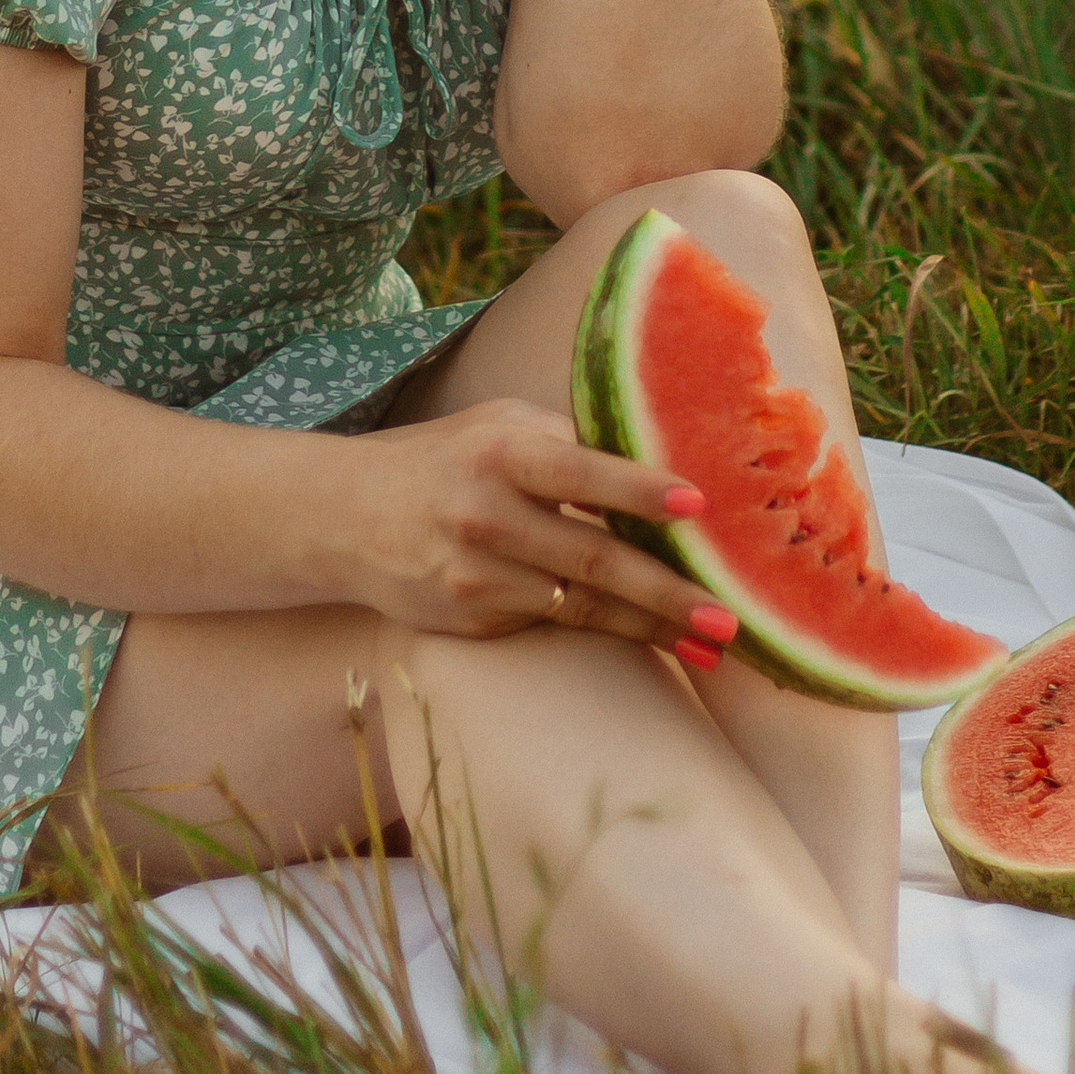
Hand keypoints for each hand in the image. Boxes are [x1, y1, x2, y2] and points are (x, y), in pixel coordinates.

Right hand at [340, 398, 739, 666]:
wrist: (345, 517)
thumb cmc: (445, 461)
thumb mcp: (498, 428)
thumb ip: (568, 442)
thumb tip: (663, 459)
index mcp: (502, 452)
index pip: (580, 470)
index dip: (638, 488)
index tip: (696, 505)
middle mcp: (488, 513)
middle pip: (594, 557)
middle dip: (667, 591)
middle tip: (728, 617)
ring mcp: (478, 573)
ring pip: (582, 604)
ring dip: (652, 627)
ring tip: (710, 645)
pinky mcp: (473, 617)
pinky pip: (555, 623)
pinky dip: (610, 631)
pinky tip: (655, 641)